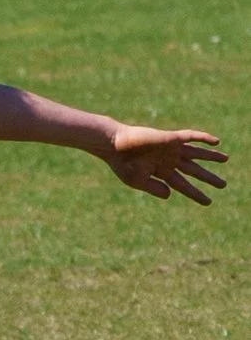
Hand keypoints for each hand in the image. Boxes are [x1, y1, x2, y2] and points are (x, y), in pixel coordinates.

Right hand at [99, 125, 225, 204]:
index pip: (183, 185)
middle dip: (208, 178)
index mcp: (161, 172)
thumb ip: (154, 188)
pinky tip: (216, 142)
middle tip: (223, 185)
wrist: (113, 145)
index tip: (208, 202)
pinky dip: (204, 138)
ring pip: (196, 154)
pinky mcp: (170, 138)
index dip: (196, 194)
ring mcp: (170, 149)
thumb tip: (171, 195)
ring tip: (226, 159)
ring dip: (211, 156)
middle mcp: (168, 160)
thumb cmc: (122, 164)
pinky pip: (190, 137)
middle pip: (193, 170)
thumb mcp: (137, 181)